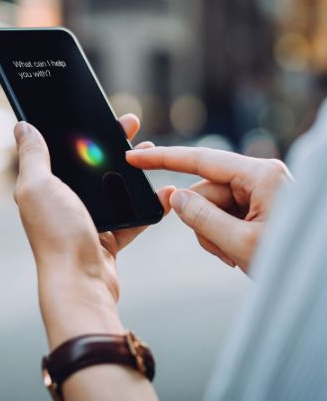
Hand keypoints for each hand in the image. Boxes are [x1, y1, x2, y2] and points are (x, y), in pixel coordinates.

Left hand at [13, 115, 173, 348]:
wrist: (81, 282)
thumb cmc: (57, 233)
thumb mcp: (38, 186)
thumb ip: (33, 155)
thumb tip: (22, 126)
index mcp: (43, 186)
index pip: (62, 149)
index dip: (80, 129)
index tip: (100, 114)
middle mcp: (63, 201)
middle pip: (91, 164)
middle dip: (113, 144)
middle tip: (132, 126)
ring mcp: (87, 218)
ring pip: (114, 186)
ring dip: (133, 169)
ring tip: (152, 153)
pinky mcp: (108, 236)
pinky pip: (132, 215)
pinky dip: (149, 204)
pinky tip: (165, 192)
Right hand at [126, 146, 293, 272]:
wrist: (321, 285)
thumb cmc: (294, 262)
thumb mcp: (242, 243)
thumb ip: (202, 218)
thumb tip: (175, 198)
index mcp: (259, 175)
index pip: (200, 160)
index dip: (162, 158)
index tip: (134, 156)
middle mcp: (259, 177)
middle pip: (205, 191)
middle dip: (203, 222)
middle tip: (223, 250)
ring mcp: (260, 191)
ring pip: (212, 206)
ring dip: (214, 234)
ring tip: (236, 256)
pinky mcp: (259, 206)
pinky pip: (224, 215)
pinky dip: (224, 236)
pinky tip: (239, 254)